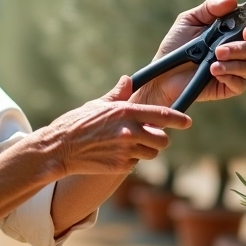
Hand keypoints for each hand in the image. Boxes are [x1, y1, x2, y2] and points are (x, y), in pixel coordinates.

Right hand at [39, 76, 190, 176]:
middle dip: (159, 139)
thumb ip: (117, 94)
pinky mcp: (120, 166)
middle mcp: (130, 131)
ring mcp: (126, 150)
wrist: (59, 148)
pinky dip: (130, 160)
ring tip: (129, 145)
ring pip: (151, 154)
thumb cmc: (76, 123)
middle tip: (150, 137)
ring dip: (146, 151)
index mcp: (126, 112)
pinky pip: (135, 164)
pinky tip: (115, 154)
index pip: (163, 115)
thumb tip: (128, 80)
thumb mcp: (97, 105)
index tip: (187, 122)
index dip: (179, 120)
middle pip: (162, 140)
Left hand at [138, 0, 245, 106]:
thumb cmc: (175, 44)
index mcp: (232, 33)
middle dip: (243, 47)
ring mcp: (233, 70)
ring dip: (232, 61)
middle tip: (222, 48)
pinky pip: (240, 84)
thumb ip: (210, 8)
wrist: (162, 71)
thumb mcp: (189, 20)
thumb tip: (233, 0)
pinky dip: (230, 77)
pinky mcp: (227, 87)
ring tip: (213, 60)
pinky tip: (214, 72)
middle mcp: (237, 51)